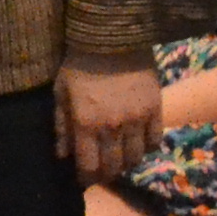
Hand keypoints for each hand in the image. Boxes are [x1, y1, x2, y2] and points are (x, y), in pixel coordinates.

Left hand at [57, 57, 164, 183]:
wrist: (112, 36)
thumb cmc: (80, 63)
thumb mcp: (61, 92)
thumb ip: (62, 125)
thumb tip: (62, 155)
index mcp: (86, 124)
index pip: (89, 166)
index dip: (86, 178)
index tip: (83, 179)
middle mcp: (113, 127)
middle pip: (113, 167)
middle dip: (106, 174)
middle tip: (102, 171)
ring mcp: (137, 119)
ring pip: (135, 158)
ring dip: (126, 164)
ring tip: (120, 159)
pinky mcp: (155, 109)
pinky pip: (155, 141)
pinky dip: (147, 148)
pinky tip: (139, 144)